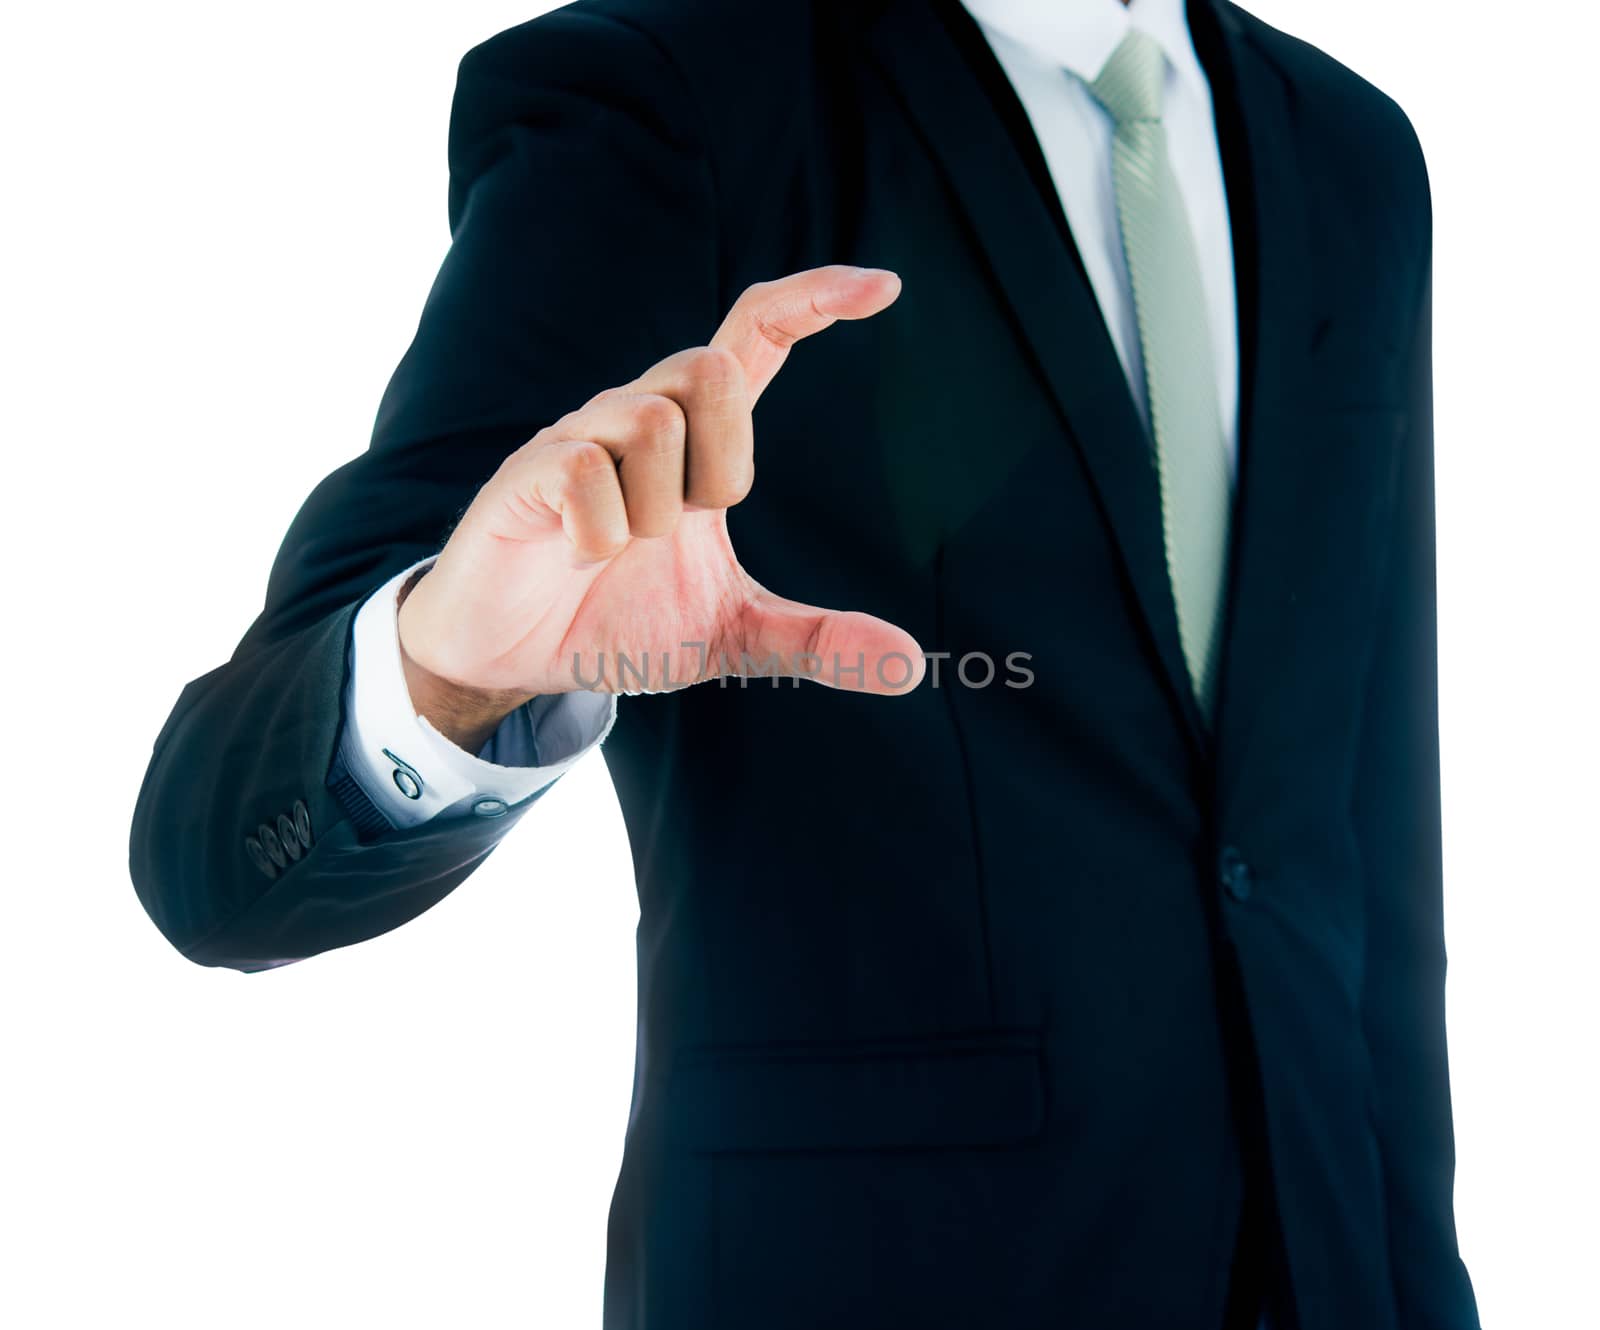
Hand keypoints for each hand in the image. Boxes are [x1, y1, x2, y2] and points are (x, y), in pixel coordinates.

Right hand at [396, 264, 924, 733]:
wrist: (515, 659)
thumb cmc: (617, 621)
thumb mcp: (731, 637)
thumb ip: (816, 641)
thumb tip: (909, 665)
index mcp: (695, 441)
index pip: (755, 335)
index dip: (813, 301)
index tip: (886, 287)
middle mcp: (638, 418)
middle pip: (711, 367)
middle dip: (724, 460)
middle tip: (690, 525)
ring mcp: (578, 440)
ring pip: (653, 418)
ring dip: (656, 510)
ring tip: (625, 552)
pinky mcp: (526, 474)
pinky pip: (583, 471)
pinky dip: (599, 534)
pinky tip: (580, 559)